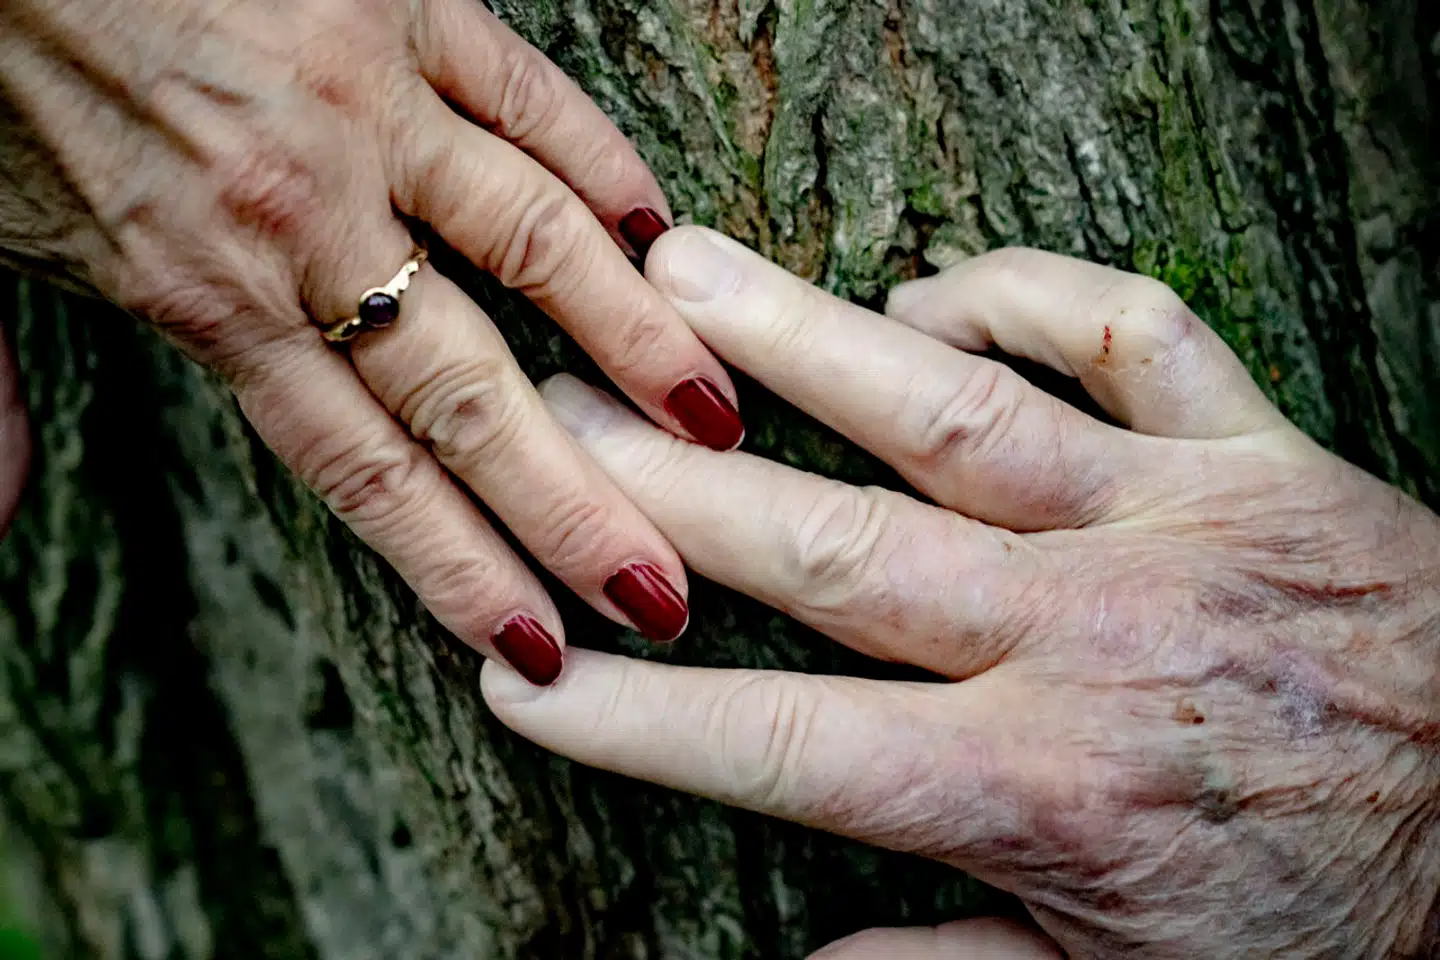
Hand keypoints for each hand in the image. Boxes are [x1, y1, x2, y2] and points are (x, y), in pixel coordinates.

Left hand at [0, 0, 744, 685]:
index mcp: (204, 288)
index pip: (364, 468)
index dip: (458, 566)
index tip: (539, 637)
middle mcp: (306, 216)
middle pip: (471, 395)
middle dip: (575, 504)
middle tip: (662, 585)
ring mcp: (367, 106)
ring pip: (538, 247)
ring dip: (637, 346)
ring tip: (716, 424)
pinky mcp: (403, 7)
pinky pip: (533, 99)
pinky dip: (605, 168)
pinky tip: (660, 235)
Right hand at [481, 229, 1439, 955]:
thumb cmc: (1331, 910)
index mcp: (1038, 786)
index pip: (783, 748)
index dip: (637, 717)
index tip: (522, 672)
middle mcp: (1082, 636)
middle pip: (829, 548)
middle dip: (668, 488)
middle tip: (553, 426)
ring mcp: (1167, 521)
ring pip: (948, 411)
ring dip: (797, 339)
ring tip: (673, 276)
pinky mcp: (1253, 451)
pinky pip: (1132, 332)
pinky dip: (1023, 293)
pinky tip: (928, 291)